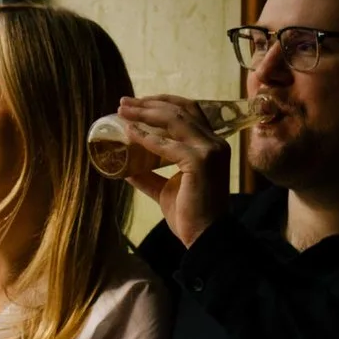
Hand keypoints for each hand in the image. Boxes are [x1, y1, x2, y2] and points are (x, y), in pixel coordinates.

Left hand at [113, 96, 231, 250]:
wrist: (205, 237)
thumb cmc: (190, 214)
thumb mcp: (165, 188)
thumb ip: (149, 175)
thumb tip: (125, 167)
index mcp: (212, 145)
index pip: (190, 111)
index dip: (163, 102)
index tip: (138, 102)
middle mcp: (215, 143)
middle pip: (181, 110)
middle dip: (150, 103)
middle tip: (124, 102)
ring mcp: (209, 150)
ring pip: (175, 119)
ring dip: (145, 112)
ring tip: (123, 110)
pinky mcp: (200, 162)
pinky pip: (166, 145)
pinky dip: (145, 136)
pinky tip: (129, 132)